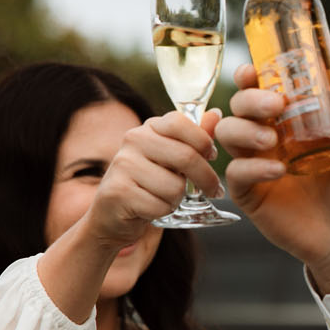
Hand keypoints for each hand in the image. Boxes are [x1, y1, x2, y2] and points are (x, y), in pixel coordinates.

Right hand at [84, 109, 223, 248]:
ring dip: (178, 199)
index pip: (180, 122)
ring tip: (166, 198)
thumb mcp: (172, 158)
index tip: (211, 155)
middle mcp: (133, 140)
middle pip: (186, 157)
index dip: (203, 141)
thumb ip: (194, 138)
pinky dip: (162, 211)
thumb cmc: (150, 183)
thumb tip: (216, 115)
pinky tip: (151, 209)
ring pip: (175, 186)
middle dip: (206, 178)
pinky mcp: (118, 192)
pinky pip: (160, 206)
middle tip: (213, 190)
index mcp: (148, 127)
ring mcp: (123, 165)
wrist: (113, 214)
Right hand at [216, 65, 329, 291]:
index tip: (253, 70)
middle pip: (238, 105)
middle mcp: (266, 137)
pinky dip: (252, 167)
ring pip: (227, 133)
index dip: (249, 76)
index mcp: (288, 120)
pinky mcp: (249, 193)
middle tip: (274, 105)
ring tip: (271, 139)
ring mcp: (255, 164)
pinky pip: (236, 173)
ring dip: (244, 129)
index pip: (259, 89)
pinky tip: (277, 170)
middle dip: (249, 99)